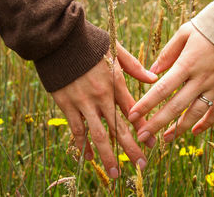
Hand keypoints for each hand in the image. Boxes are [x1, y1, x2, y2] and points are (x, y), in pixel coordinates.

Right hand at [51, 42, 157, 177]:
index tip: (151, 144)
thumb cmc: (90, 42)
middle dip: (131, 148)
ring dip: (107, 155)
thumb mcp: (116, 49)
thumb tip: (154, 78)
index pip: (133, 111)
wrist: (59, 38)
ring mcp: (83, 102)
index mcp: (115, 82)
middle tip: (141, 166)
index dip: (143, 128)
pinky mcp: (66, 104)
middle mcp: (101, 96)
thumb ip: (134, 66)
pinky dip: (82, 144)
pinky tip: (88, 157)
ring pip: (98, 134)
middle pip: (119, 128)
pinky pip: (76, 129)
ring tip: (115, 173)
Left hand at [128, 22, 213, 142]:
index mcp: (187, 63)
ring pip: (195, 114)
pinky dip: (205, 124)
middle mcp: (201, 79)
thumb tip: (152, 71)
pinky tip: (194, 132)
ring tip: (165, 139)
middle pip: (175, 106)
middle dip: (156, 123)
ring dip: (179, 128)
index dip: (146, 104)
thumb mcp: (186, 32)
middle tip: (142, 136)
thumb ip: (168, 52)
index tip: (132, 116)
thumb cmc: (211, 26)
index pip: (162, 89)